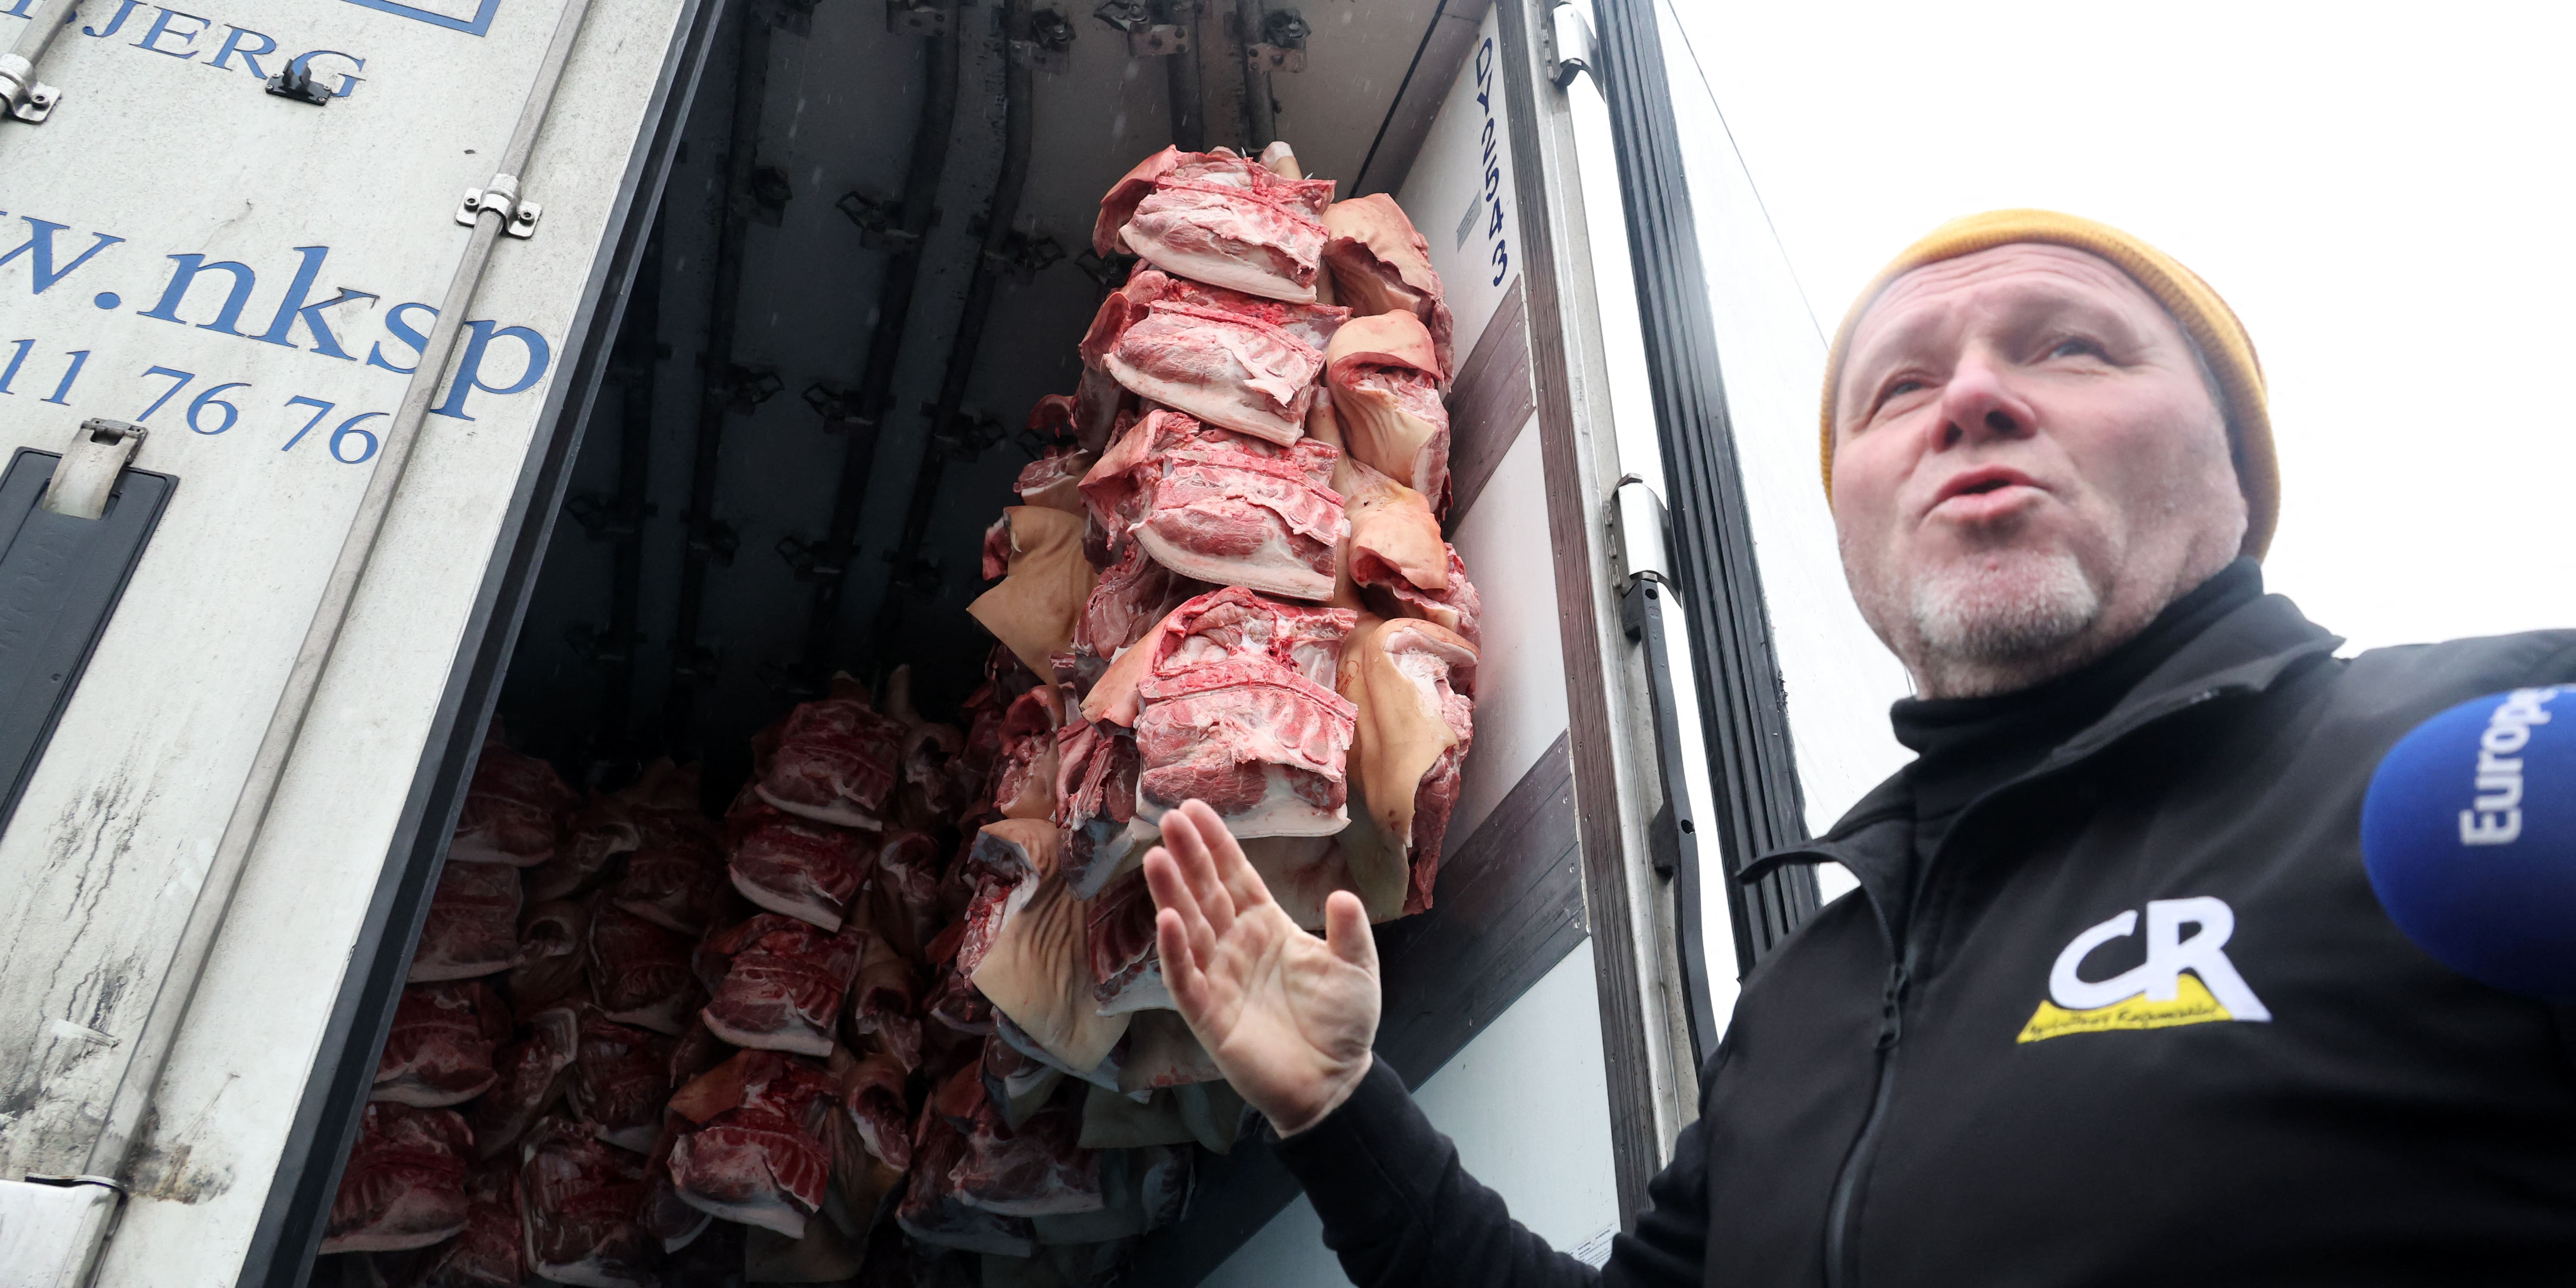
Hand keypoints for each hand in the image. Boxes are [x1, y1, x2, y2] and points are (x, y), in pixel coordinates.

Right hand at [1144, 799, 1380, 1135]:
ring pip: (1189, 929)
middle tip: (1167, 819)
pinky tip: (1166, 920)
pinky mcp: (1209, 1016)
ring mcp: (1219, 979)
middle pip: (1207, 894)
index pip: (1237, 877)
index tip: (1195, 809)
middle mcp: (1237, 946)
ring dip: (1171, 894)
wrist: (1334, 1085)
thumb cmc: (1343, 1025)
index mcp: (1269, 927)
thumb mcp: (1356, 970)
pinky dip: (1174, 951)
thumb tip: (1342, 894)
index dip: (1216, 845)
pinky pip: (1185, 978)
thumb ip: (1350, 932)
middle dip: (1188, 857)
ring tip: (1156, 858)